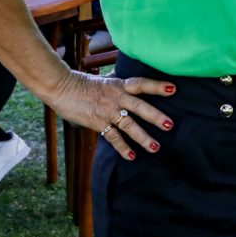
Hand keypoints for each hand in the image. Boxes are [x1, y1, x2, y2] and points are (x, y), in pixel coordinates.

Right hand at [49, 69, 174, 160]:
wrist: (62, 88)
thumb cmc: (84, 83)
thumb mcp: (107, 80)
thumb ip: (121, 84)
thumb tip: (134, 84)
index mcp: (120, 85)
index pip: (142, 84)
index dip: (157, 86)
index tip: (173, 89)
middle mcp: (117, 97)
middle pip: (140, 107)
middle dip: (155, 116)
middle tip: (169, 125)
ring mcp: (108, 111)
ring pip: (129, 125)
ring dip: (143, 137)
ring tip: (155, 147)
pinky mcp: (98, 123)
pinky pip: (113, 137)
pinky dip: (122, 147)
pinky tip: (132, 156)